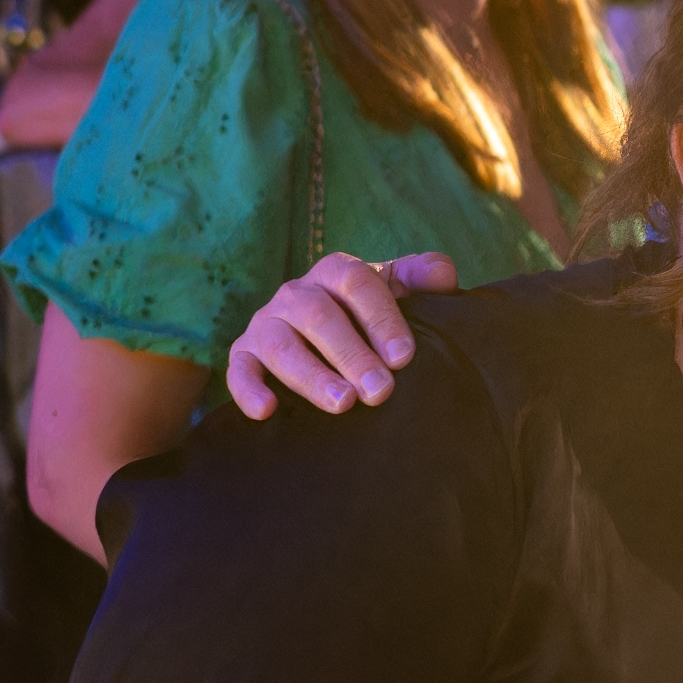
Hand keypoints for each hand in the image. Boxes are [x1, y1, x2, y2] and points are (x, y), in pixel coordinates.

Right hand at [225, 250, 459, 419]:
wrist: (323, 334)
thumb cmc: (368, 314)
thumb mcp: (397, 290)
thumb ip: (421, 277)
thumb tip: (444, 276)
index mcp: (336, 272)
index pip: (356, 283)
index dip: (381, 318)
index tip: (404, 357)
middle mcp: (297, 293)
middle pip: (319, 317)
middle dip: (352, 355)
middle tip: (381, 391)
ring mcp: (266, 323)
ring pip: (282, 346)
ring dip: (312, 376)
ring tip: (343, 404)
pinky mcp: (244, 355)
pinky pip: (238, 370)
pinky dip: (248, 390)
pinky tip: (267, 411)